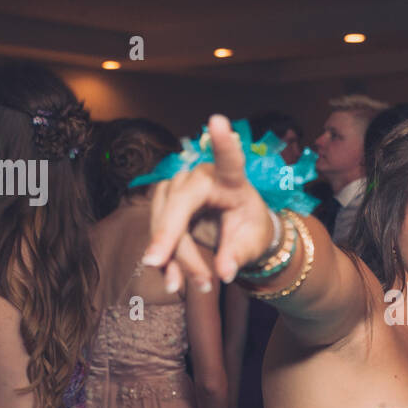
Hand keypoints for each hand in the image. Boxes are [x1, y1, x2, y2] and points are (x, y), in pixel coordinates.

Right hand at [141, 114, 277, 290]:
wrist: (237, 231)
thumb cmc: (249, 229)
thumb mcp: (252, 242)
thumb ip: (238, 255)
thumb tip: (225, 273)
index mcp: (231, 179)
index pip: (229, 160)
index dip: (224, 143)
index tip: (218, 121)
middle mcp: (200, 178)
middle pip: (178, 204)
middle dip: (166, 235)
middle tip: (155, 263)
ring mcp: (179, 190)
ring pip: (165, 224)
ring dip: (174, 259)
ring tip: (194, 287)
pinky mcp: (166, 207)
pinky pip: (159, 236)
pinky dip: (167, 263)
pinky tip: (174, 283)